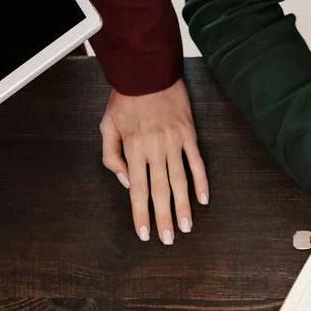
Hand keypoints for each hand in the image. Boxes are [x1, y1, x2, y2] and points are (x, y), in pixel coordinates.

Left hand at [100, 80, 209, 243]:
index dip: (140, 214)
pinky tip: (203, 198)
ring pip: (180, 180)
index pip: (137, 189)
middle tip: (168, 239)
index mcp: (133, 149)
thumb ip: (111, 157)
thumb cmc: (125, 100)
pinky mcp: (189, 134)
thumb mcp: (106, 127)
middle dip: (163, 217)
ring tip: (186, 227)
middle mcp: (155, 148)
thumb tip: (124, 181)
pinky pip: (196, 162)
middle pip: (160, 190)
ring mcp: (174, 142)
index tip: (145, 234)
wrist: (148, 72)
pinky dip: (201, 181)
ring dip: (183, 206)